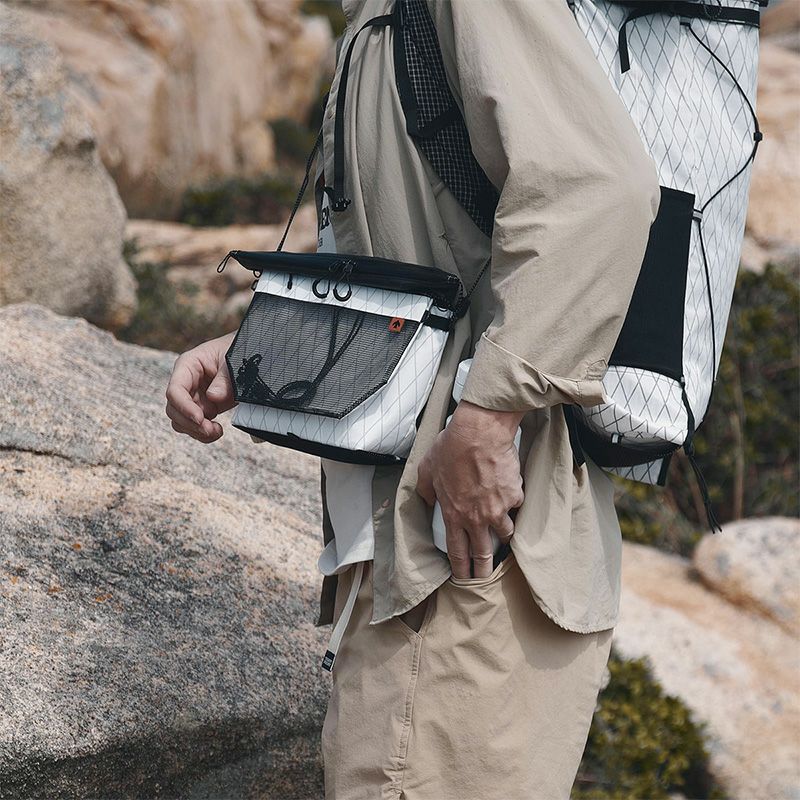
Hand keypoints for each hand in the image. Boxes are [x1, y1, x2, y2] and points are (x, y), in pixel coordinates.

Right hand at [165, 331, 236, 442]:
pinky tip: (217, 431)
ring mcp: (192, 396)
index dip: (184, 407)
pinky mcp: (201, 407)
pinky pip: (193, 426)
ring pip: (181, 421)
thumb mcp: (234, 361)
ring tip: (217, 431)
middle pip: (174, 409)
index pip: (175, 390)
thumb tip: (213, 397)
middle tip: (211, 429)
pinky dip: (202, 433)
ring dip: (196, 431)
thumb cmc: (237, 352)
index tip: (200, 419)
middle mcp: (185, 382)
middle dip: (190, 423)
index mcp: (188, 365)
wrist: (248, 354)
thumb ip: (224, 379)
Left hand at [416, 400, 524, 577]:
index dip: (461, 570)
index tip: (463, 579)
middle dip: (484, 570)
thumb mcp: (427, 470)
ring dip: (503, 535)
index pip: (457, 552)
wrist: (479, 433)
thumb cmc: (451, 448)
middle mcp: (477, 518)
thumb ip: (426, 490)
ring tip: (503, 534)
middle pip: (483, 554)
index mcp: (454, 515)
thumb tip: (427, 500)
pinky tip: (510, 494)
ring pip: (505, 533)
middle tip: (485, 578)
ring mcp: (498, 509)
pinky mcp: (514, 496)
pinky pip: (515, 506)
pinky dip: (513, 503)